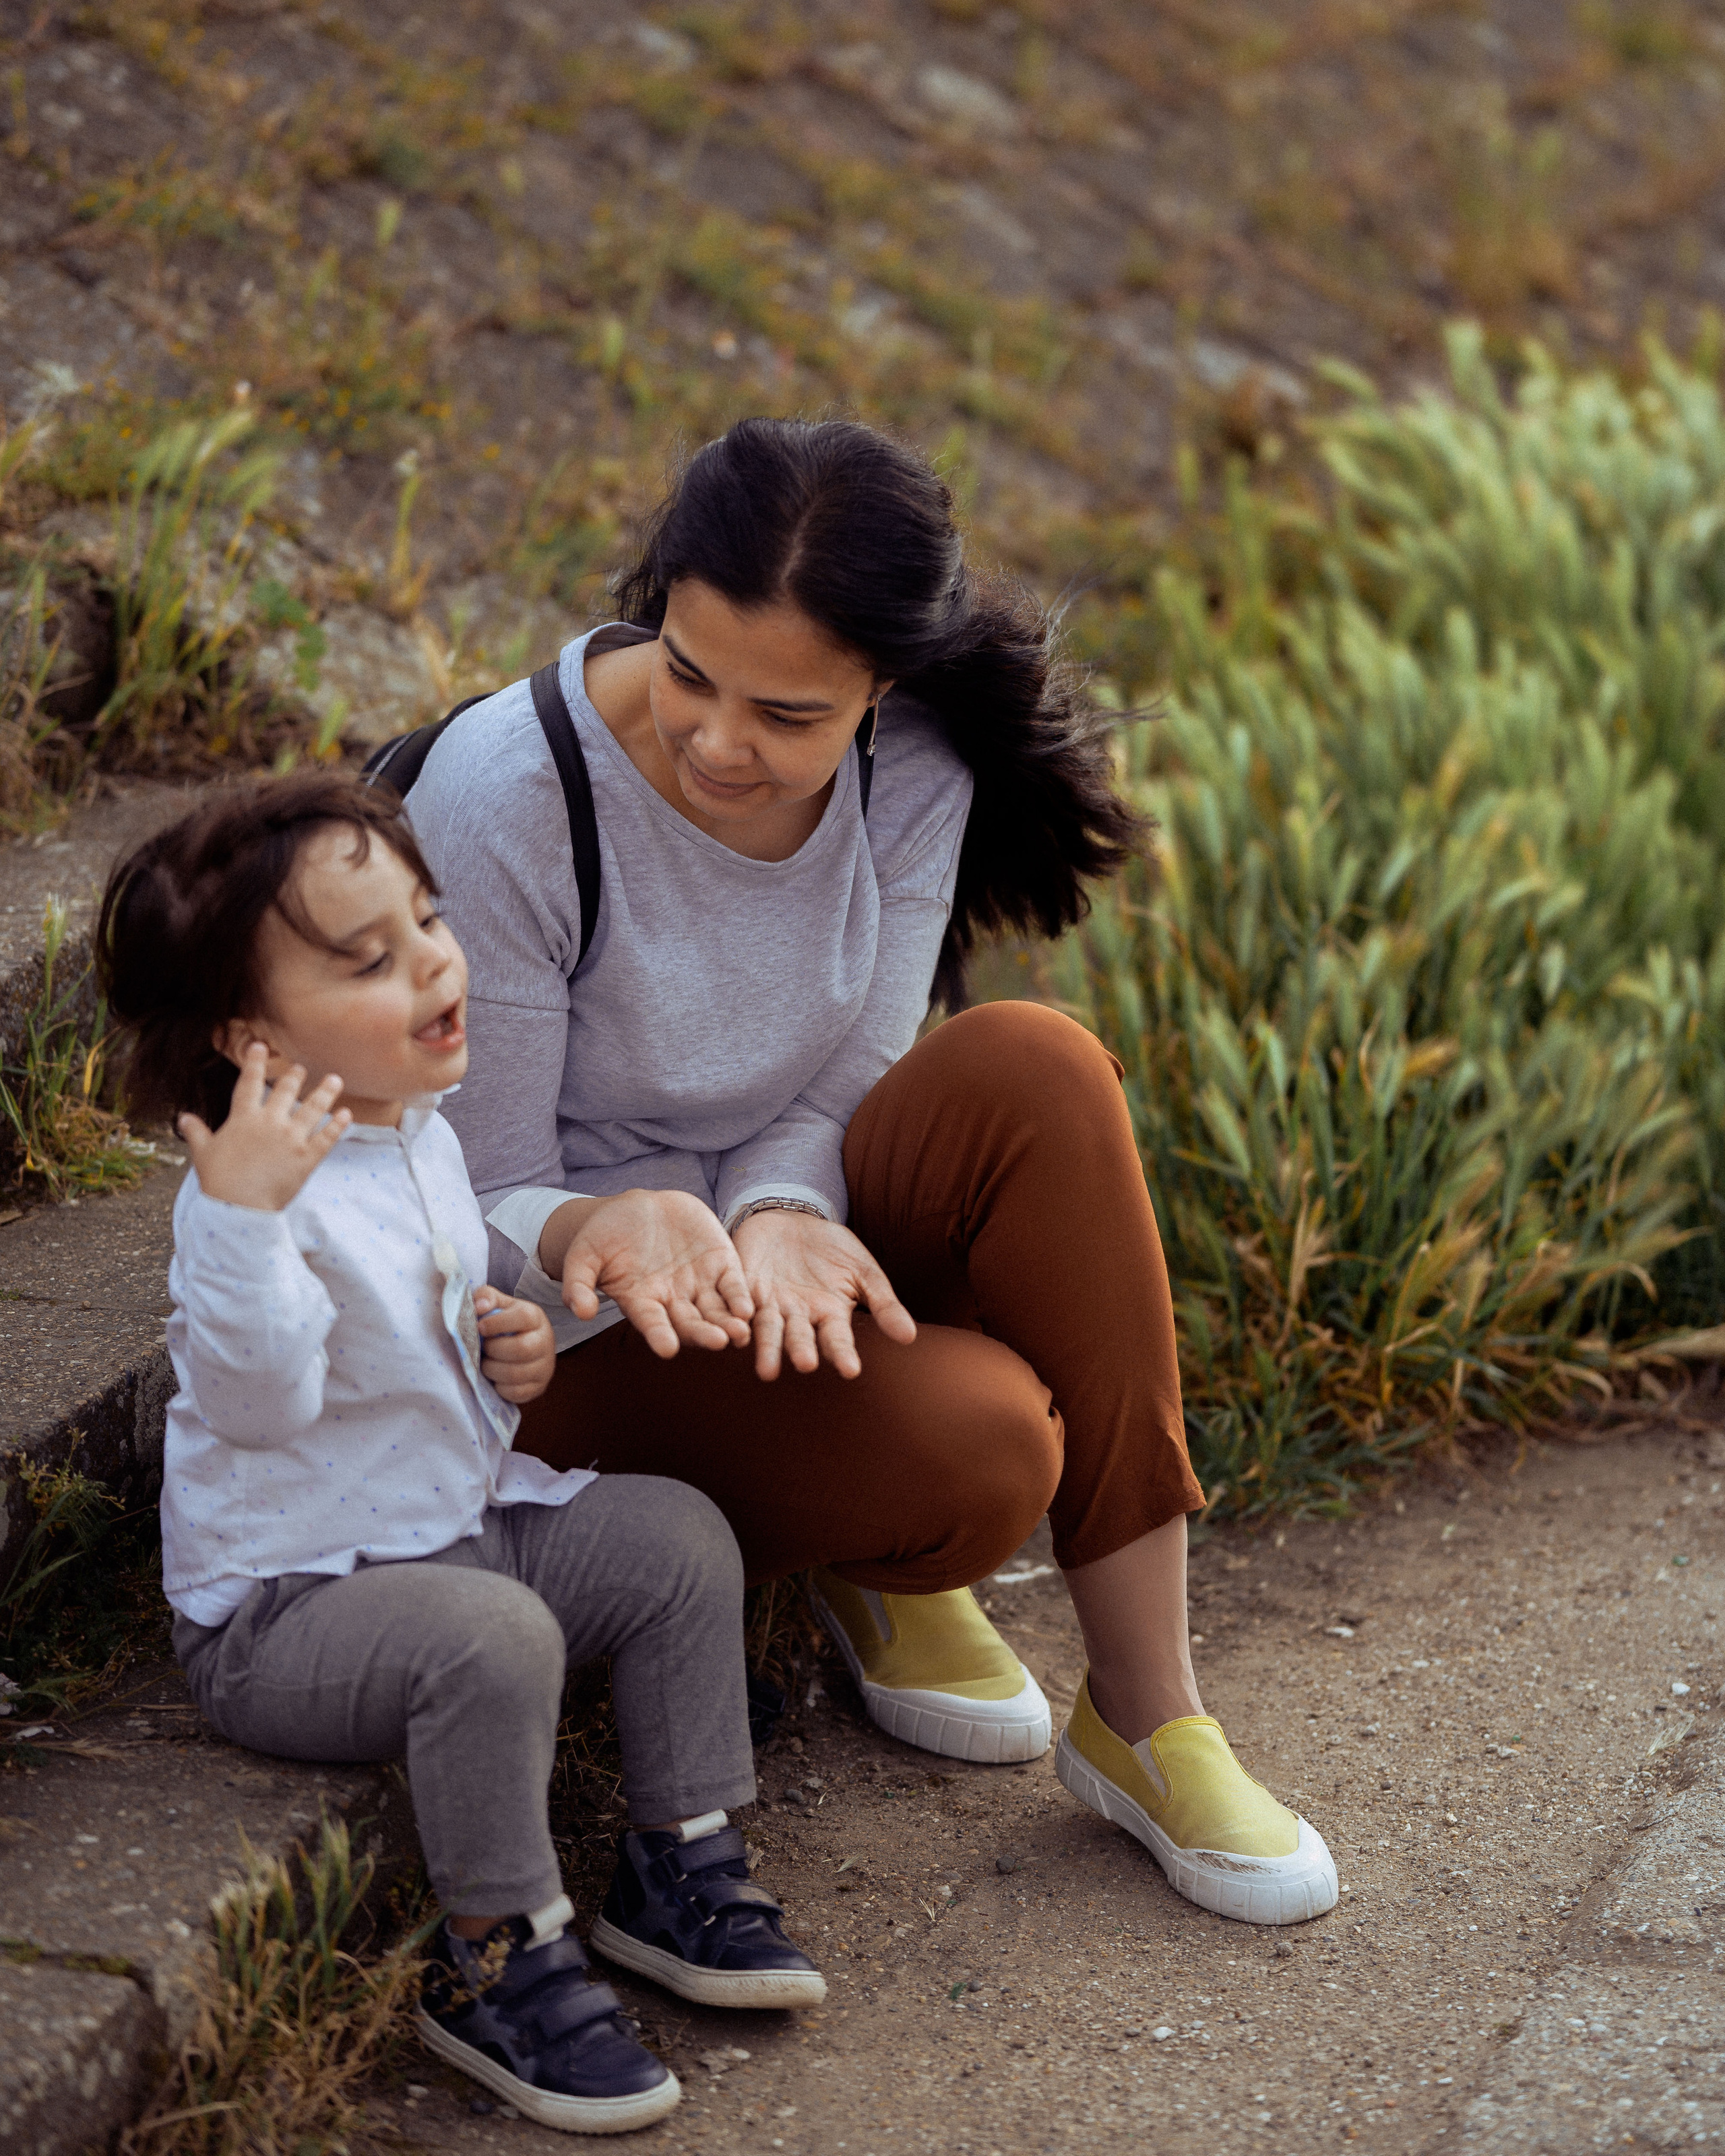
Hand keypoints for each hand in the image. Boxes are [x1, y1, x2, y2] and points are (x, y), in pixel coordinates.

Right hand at [178, 1044, 350, 1210]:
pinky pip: (327, 1137)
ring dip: (326, 1092)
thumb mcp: (203, 1153)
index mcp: (244, 1119)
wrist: (239, 1207)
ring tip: (335, 1079)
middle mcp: (270, 1122)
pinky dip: (338, 1125)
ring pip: (313, 1108)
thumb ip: (196, 1132)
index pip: (249, 1084)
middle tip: (301, 1068)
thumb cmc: (219, 1180)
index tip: (260, 1046)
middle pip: (286, 1091)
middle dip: (295, 1076)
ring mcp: (291, 1138)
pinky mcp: (308, 1157)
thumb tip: (183, 1118)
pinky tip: (346, 1114)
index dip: (255, 1063)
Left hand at [473, 1287, 556, 1402]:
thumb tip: (479, 1307)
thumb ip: (486, 1298)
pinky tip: (495, 1377)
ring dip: (492, 1370)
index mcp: (535, 1317)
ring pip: (516, 1374)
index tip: (479, 1327)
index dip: (497, 1323)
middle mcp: (545, 1341)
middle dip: (494, 1350)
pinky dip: (499, 1387)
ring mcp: (545, 1367)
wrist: (523, 1345)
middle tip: (484, 1348)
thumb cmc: (505, 1323)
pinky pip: (516, 1393)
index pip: (522, 1317)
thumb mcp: (498, 1305)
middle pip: (521, 1349)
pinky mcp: (539, 1387)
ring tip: (486, 1363)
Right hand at [559, 1188, 754, 1358]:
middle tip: (718, 1342)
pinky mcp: (719, 1262)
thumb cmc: (603, 1237)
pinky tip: (749, 1308)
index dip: (659, 1335)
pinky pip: (733, 1284)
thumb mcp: (584, 1256)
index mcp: (642, 1302)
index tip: (667, 1349)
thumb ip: (579, 1283)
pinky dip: (741, 1296)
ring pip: (717, 1309)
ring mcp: (699, 1282)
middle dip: (704, 1334)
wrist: (634, 1208)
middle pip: (691, 1323)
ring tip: (740, 1333)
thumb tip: (581, 1312)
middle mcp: (673, 1299)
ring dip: (729, 1322)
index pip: (652, 1323)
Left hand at [731, 1209, 915, 1379]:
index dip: (843, 1354)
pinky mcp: (743, 1286)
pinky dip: (738, 1314)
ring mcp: (769, 1304)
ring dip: (767, 1348)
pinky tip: (740, 1323)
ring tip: (767, 1370)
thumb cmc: (834, 1250)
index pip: (837, 1340)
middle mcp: (798, 1316)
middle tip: (806, 1365)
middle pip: (799, 1338)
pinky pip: (739, 1303)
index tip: (851, 1371)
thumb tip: (909, 1338)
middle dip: (801, 1351)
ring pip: (767, 1329)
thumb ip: (883, 1304)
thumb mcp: (864, 1272)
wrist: (794, 1218)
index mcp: (829, 1315)